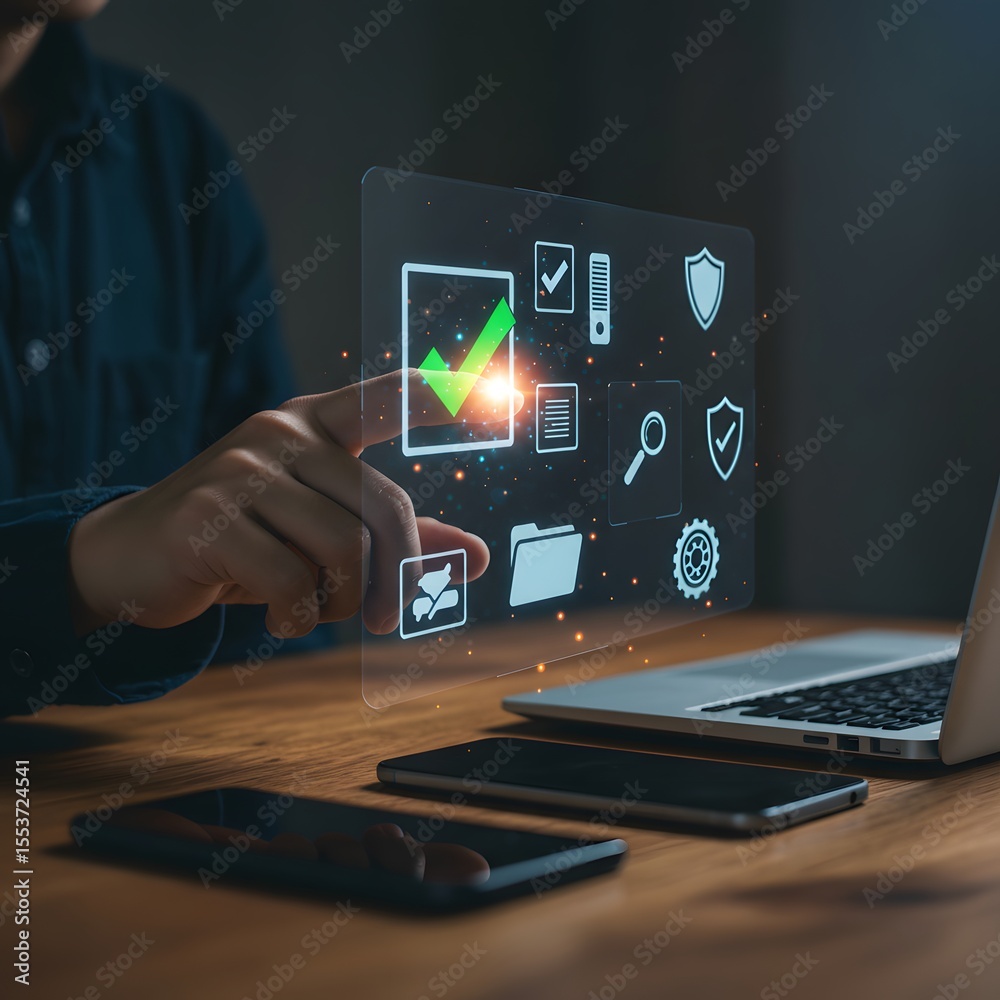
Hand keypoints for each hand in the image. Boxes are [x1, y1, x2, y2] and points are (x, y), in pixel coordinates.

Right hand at [68, 370, 521, 637]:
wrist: (130, 557)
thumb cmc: (243, 540)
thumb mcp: (319, 532)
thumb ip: (398, 539)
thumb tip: (477, 557)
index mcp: (313, 425)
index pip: (385, 398)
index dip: (440, 395)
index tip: (497, 393)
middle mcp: (281, 433)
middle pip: (385, 510)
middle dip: (395, 577)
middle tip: (382, 618)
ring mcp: (240, 469)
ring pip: (342, 549)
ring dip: (341, 601)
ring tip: (311, 608)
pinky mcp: (208, 517)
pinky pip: (290, 581)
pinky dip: (296, 616)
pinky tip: (278, 616)